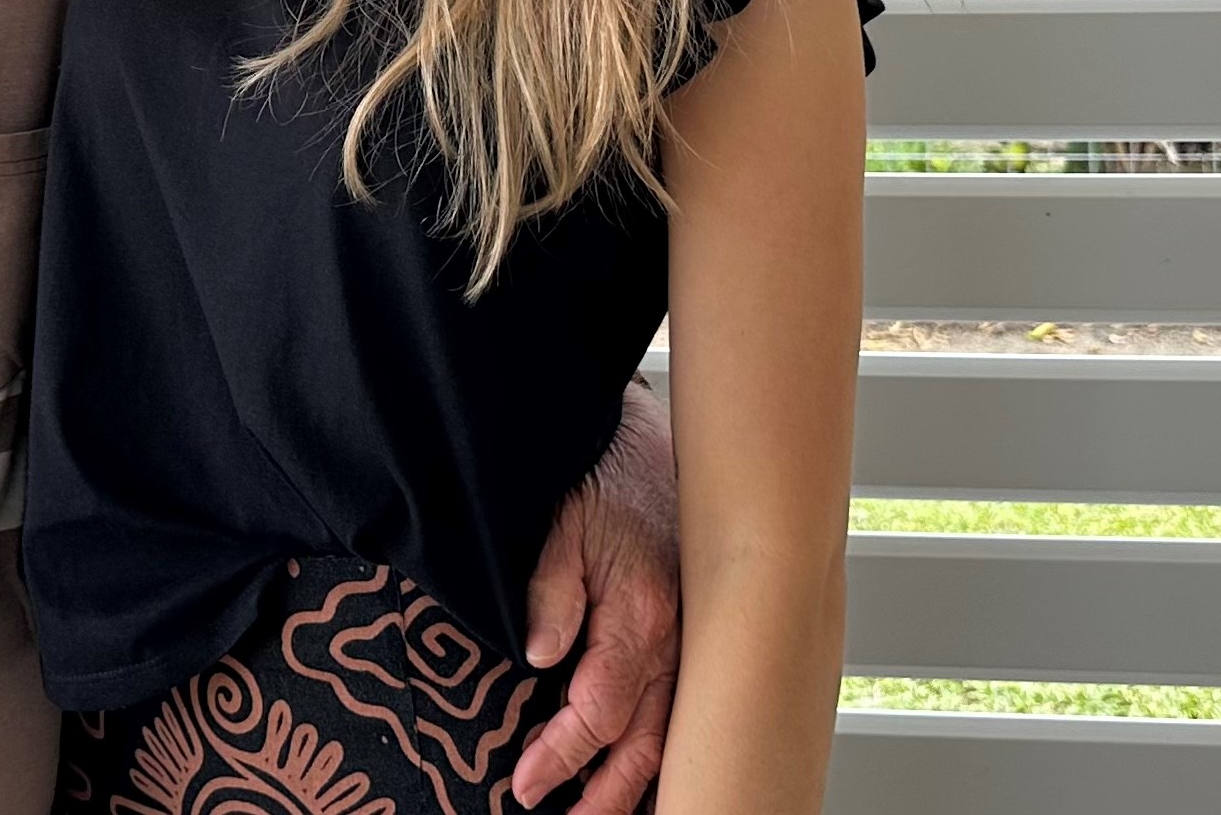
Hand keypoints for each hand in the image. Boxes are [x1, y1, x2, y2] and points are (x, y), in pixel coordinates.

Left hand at [509, 379, 679, 812]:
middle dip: (605, 793)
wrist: (652, 439)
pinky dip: (666, 747)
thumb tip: (539, 654)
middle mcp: (675, 639)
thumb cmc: (604, 477)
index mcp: (639, 616)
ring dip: (640, 782)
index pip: (598, 711)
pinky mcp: (695, 635)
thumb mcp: (562, 523)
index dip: (560, 755)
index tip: (525, 784)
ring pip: (671, 733)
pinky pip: (684, 706)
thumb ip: (550, 589)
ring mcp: (692, 641)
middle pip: (643, 741)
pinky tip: (650, 773)